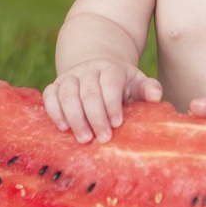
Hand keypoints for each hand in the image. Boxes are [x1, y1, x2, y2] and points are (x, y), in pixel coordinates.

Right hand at [44, 60, 161, 143]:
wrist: (97, 68)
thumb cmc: (121, 82)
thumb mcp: (137, 82)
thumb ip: (147, 88)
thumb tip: (156, 96)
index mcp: (111, 68)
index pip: (110, 83)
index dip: (112, 103)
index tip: (117, 124)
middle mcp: (88, 69)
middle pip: (88, 92)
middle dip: (96, 117)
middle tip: (103, 138)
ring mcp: (70, 76)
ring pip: (67, 94)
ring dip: (75, 118)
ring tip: (84, 138)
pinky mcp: (55, 85)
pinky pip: (49, 96)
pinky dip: (54, 111)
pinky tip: (63, 128)